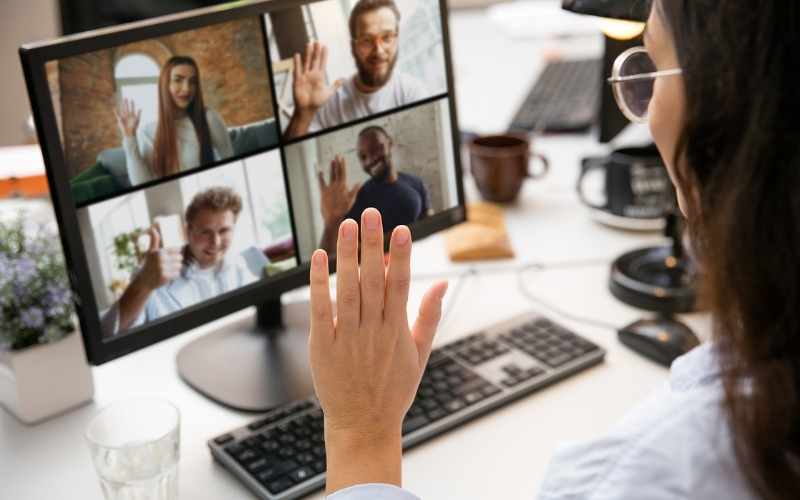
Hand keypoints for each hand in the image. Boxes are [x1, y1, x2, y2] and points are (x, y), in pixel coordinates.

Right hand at [113, 98, 140, 138]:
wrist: (130, 131)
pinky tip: (115, 108)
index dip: (132, 104)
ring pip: (123, 109)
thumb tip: (140, 108)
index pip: (132, 108)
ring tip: (122, 101)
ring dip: (122, 105)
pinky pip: (118, 114)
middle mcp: (128, 115)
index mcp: (133, 115)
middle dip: (126, 103)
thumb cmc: (134, 126)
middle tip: (125, 98)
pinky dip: (116, 112)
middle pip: (127, 108)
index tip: (131, 100)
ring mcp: (124, 117)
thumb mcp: (137, 120)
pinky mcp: (120, 119)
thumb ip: (138, 114)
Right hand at [135, 228, 182, 290]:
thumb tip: (152, 229)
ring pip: (179, 266)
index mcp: (159, 252)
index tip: (169, 257)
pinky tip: (166, 275)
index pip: (177, 249)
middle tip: (168, 264)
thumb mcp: (150, 252)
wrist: (144, 281)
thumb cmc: (148, 265)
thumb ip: (154, 240)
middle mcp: (161, 259)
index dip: (175, 253)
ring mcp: (163, 268)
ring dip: (175, 268)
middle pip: (180, 258)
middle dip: (176, 261)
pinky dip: (173, 275)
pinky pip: (177, 273)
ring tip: (167, 269)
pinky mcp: (166, 276)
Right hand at [293, 42, 345, 112]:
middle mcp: (312, 74)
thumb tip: (344, 79)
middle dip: (316, 51)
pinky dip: (297, 63)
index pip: (322, 63)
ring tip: (309, 44)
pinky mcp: (298, 80)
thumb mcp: (329, 92)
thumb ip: (336, 85)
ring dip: (307, 54)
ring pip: (306, 62)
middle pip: (314, 60)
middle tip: (317, 41)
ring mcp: (305, 76)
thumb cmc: (317, 102)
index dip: (324, 55)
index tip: (325, 46)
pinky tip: (297, 55)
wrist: (307, 109)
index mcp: (319, 76)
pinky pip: (297, 69)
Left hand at [308, 208, 448, 492]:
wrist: (363, 426)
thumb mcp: (420, 355)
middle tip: (372, 214)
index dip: (402, 256)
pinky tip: (318, 260)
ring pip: (347, 290)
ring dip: (347, 256)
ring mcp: (346, 338)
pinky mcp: (322, 346)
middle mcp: (373, 331)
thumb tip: (442, 284)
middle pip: (374, 280)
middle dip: (374, 245)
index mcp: (397, 331)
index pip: (401, 285)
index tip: (402, 231)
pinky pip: (320, 309)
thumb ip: (429, 316)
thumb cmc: (392, 391)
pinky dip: (318, 284)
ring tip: (348, 227)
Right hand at [318, 155, 360, 224]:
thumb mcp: (350, 199)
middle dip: (338, 164)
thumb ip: (354, 190)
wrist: (334, 217)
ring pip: (331, 175)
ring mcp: (331, 188)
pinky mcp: (324, 192)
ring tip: (332, 161)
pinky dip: (321, 178)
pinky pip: (322, 183)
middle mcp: (337, 186)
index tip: (343, 158)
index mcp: (344, 186)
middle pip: (338, 172)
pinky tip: (320, 172)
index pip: (343, 173)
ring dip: (332, 168)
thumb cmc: (343, 209)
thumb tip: (360, 182)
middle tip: (337, 155)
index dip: (343, 165)